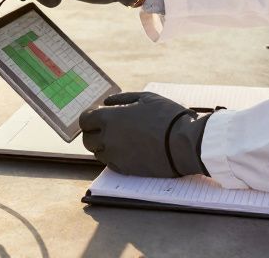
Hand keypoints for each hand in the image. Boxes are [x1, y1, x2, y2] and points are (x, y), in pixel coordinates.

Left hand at [79, 92, 208, 177]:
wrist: (184, 143)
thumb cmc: (167, 117)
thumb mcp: (146, 98)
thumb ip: (122, 99)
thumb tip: (106, 102)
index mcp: (110, 119)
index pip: (84, 120)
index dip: (89, 118)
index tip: (96, 117)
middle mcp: (108, 139)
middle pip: (87, 139)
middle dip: (93, 133)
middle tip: (106, 128)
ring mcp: (116, 156)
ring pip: (98, 153)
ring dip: (103, 146)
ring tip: (120, 139)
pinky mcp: (125, 170)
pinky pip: (110, 163)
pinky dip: (114, 157)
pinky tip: (128, 149)